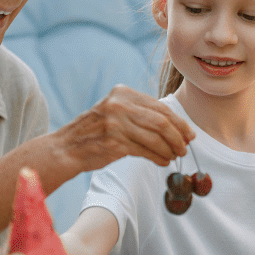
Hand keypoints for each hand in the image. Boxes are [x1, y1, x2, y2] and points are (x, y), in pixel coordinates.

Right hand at [53, 84, 193, 170]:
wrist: (65, 148)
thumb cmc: (94, 132)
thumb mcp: (114, 112)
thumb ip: (140, 113)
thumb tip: (175, 126)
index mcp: (122, 93)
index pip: (159, 107)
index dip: (179, 122)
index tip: (189, 133)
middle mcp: (119, 104)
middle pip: (161, 120)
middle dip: (178, 136)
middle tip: (186, 147)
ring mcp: (116, 122)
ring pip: (155, 136)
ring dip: (170, 149)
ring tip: (176, 156)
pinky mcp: (114, 142)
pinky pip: (145, 150)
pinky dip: (158, 157)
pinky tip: (163, 161)